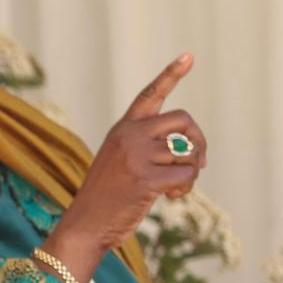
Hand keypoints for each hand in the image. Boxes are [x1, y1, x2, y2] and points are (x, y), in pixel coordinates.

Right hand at [47, 53, 207, 281]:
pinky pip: (186, 175)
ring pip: (188, 153)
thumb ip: (147, 148)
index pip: (150, 95)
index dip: (171, 74)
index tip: (189, 56)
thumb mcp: (120, 163)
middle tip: (199, 162)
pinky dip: (186, 188)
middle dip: (199, 141)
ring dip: (190, 173)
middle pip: (183, 120)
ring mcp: (136, 156)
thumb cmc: (104, 200)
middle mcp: (129, 136)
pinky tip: (172, 197)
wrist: (84, 226)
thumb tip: (191, 150)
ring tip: (175, 189)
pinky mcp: (145, 179)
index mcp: (122, 129)